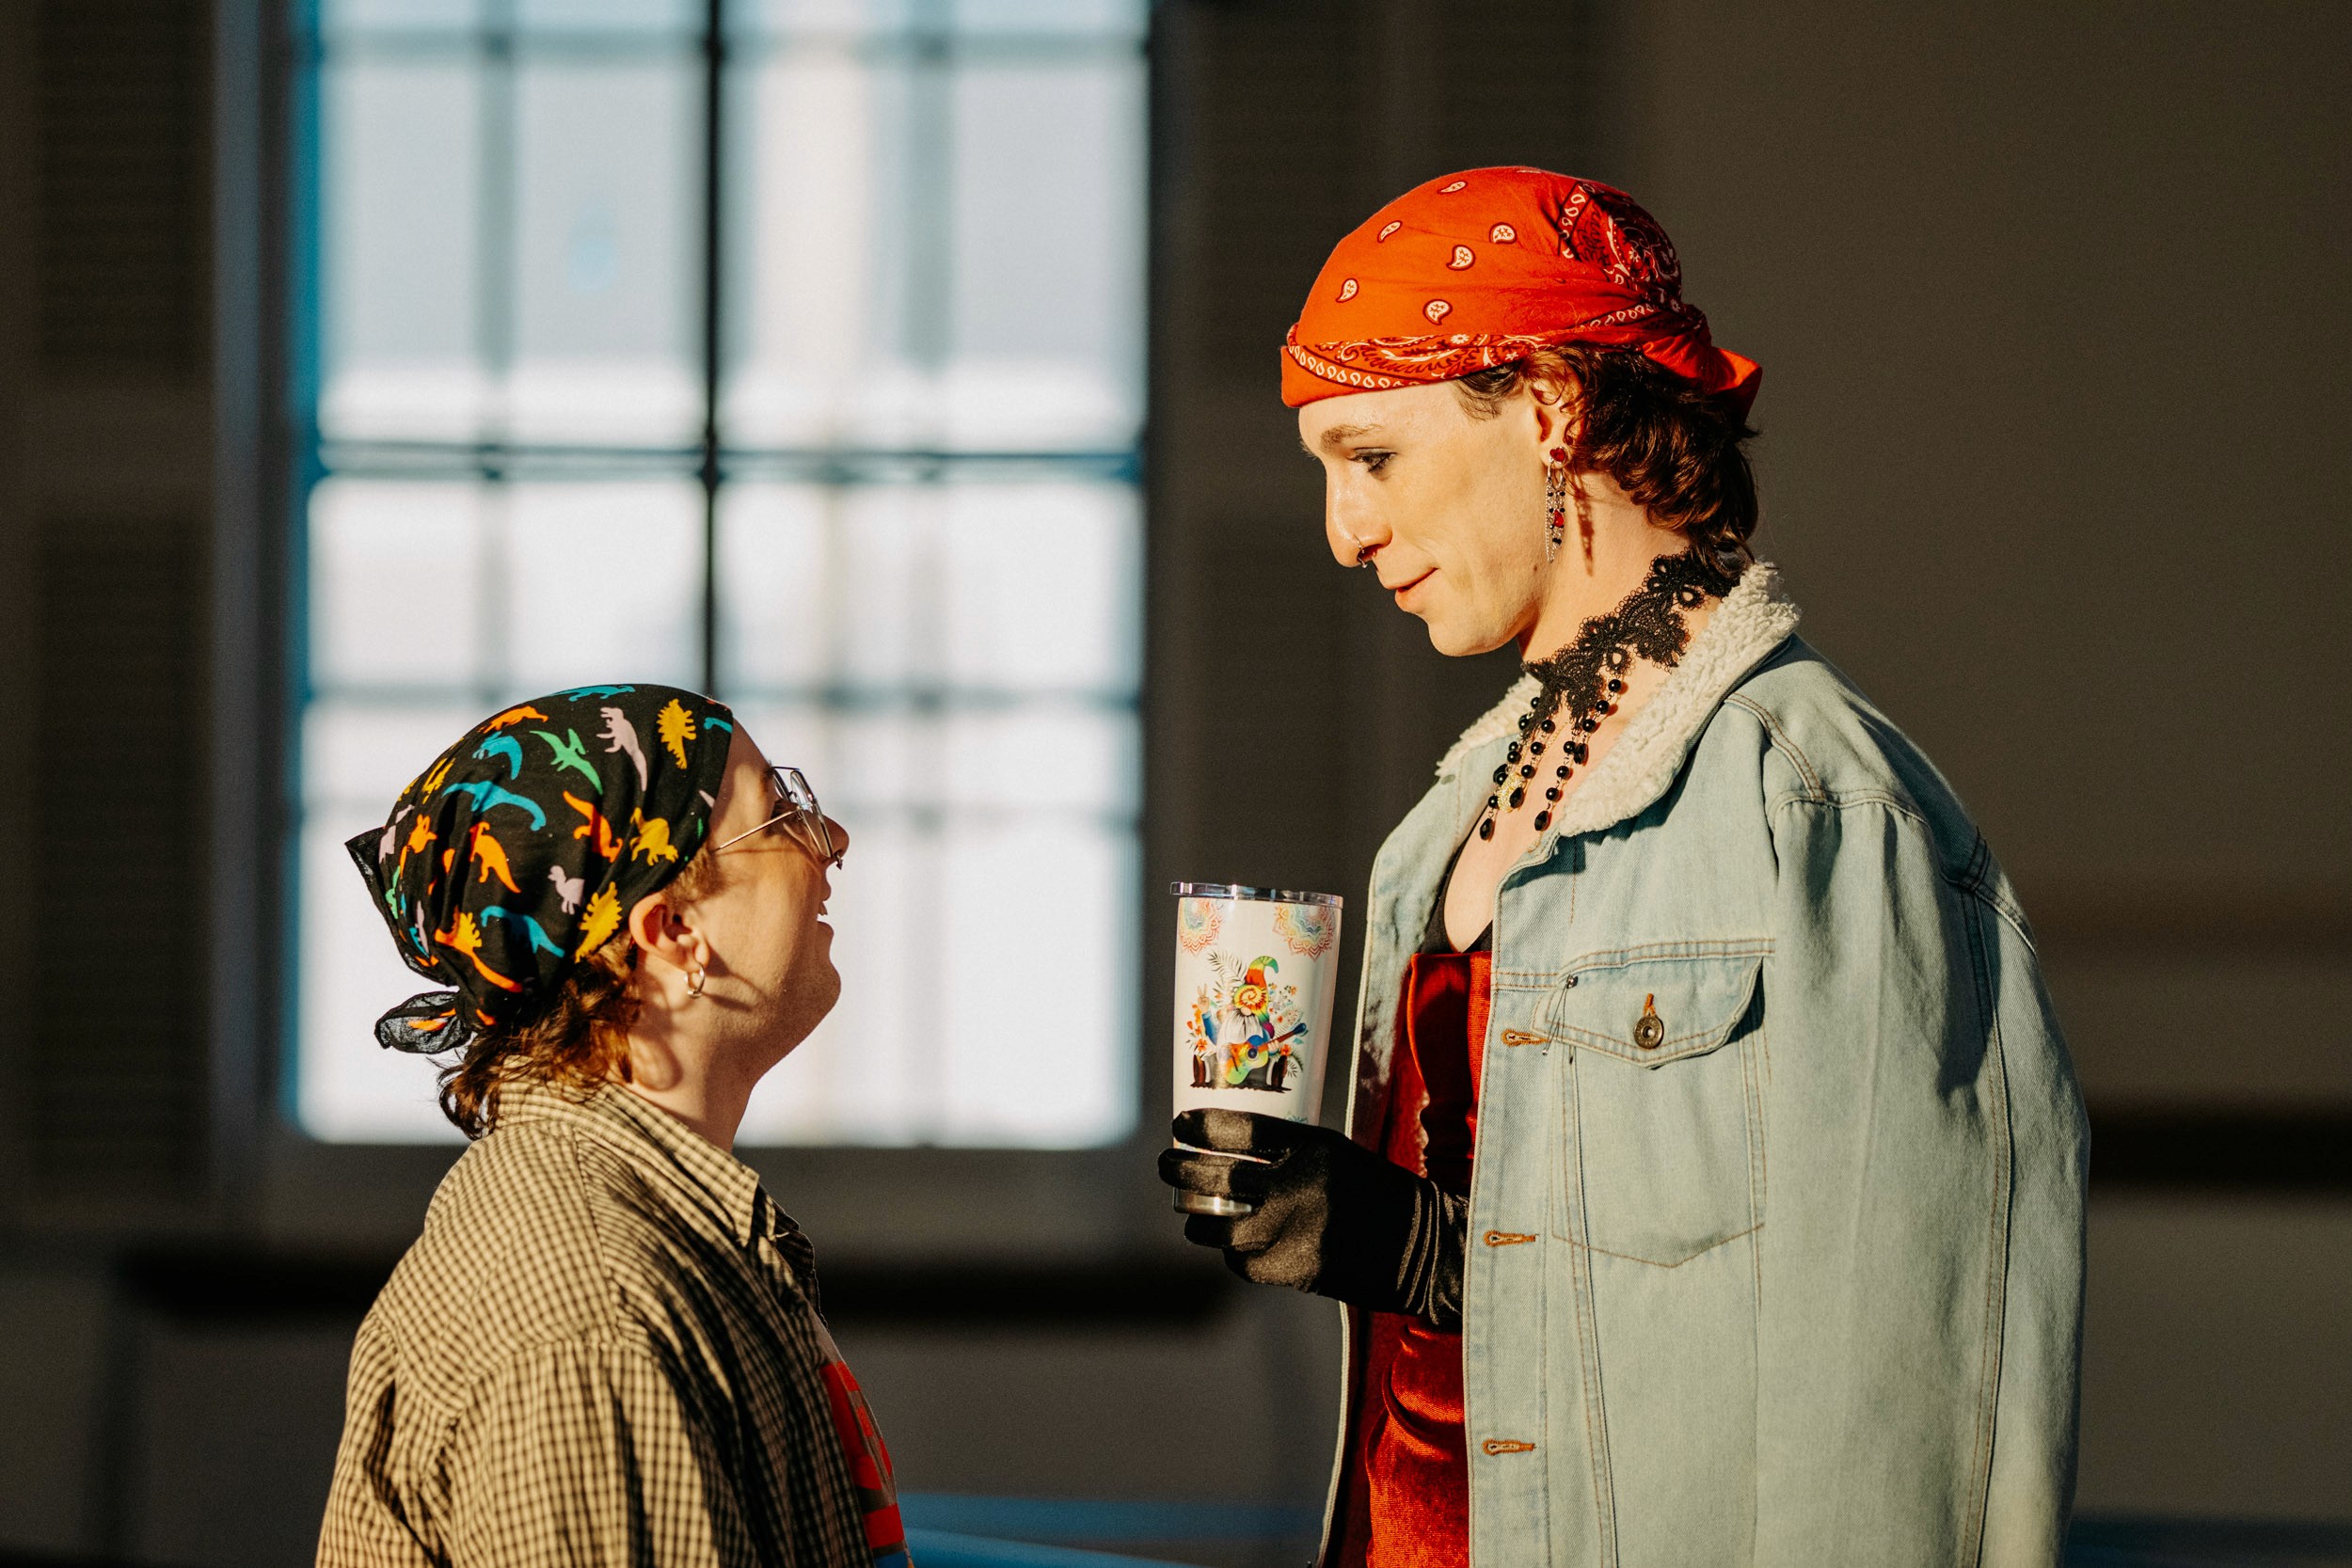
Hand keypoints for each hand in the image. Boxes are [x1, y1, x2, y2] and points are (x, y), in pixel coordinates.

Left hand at [1158, 1109, 1464, 1328]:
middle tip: (1167, 1164)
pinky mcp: (1296, 1270)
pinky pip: (1242, 1261)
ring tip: (1187, 1212)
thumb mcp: (1335, 1154)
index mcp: (1314, 1147)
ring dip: (1197, 1218)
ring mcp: (1295, 1231)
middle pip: (1219, 1177)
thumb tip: (1223, 1153)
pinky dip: (1232, 1253)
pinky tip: (1230, 1244)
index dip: (1203, 1127)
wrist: (1423, 1248)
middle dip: (1181, 1170)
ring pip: (1221, 1227)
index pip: (1243, 1129)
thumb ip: (1287, 1153)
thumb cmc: (1375, 1194)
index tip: (1181, 1124)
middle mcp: (1300, 1185)